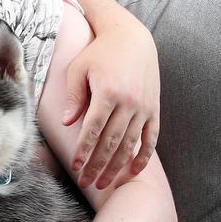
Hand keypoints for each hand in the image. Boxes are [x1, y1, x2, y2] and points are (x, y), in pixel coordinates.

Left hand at [63, 25, 160, 188]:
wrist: (132, 38)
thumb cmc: (99, 53)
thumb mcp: (79, 69)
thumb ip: (73, 96)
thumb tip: (66, 123)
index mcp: (108, 91)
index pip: (93, 128)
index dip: (84, 149)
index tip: (76, 166)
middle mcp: (129, 102)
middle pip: (112, 141)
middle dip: (98, 165)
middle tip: (86, 182)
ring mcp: (144, 107)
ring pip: (131, 144)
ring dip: (117, 167)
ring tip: (104, 184)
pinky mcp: (154, 109)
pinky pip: (151, 138)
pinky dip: (143, 156)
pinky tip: (133, 172)